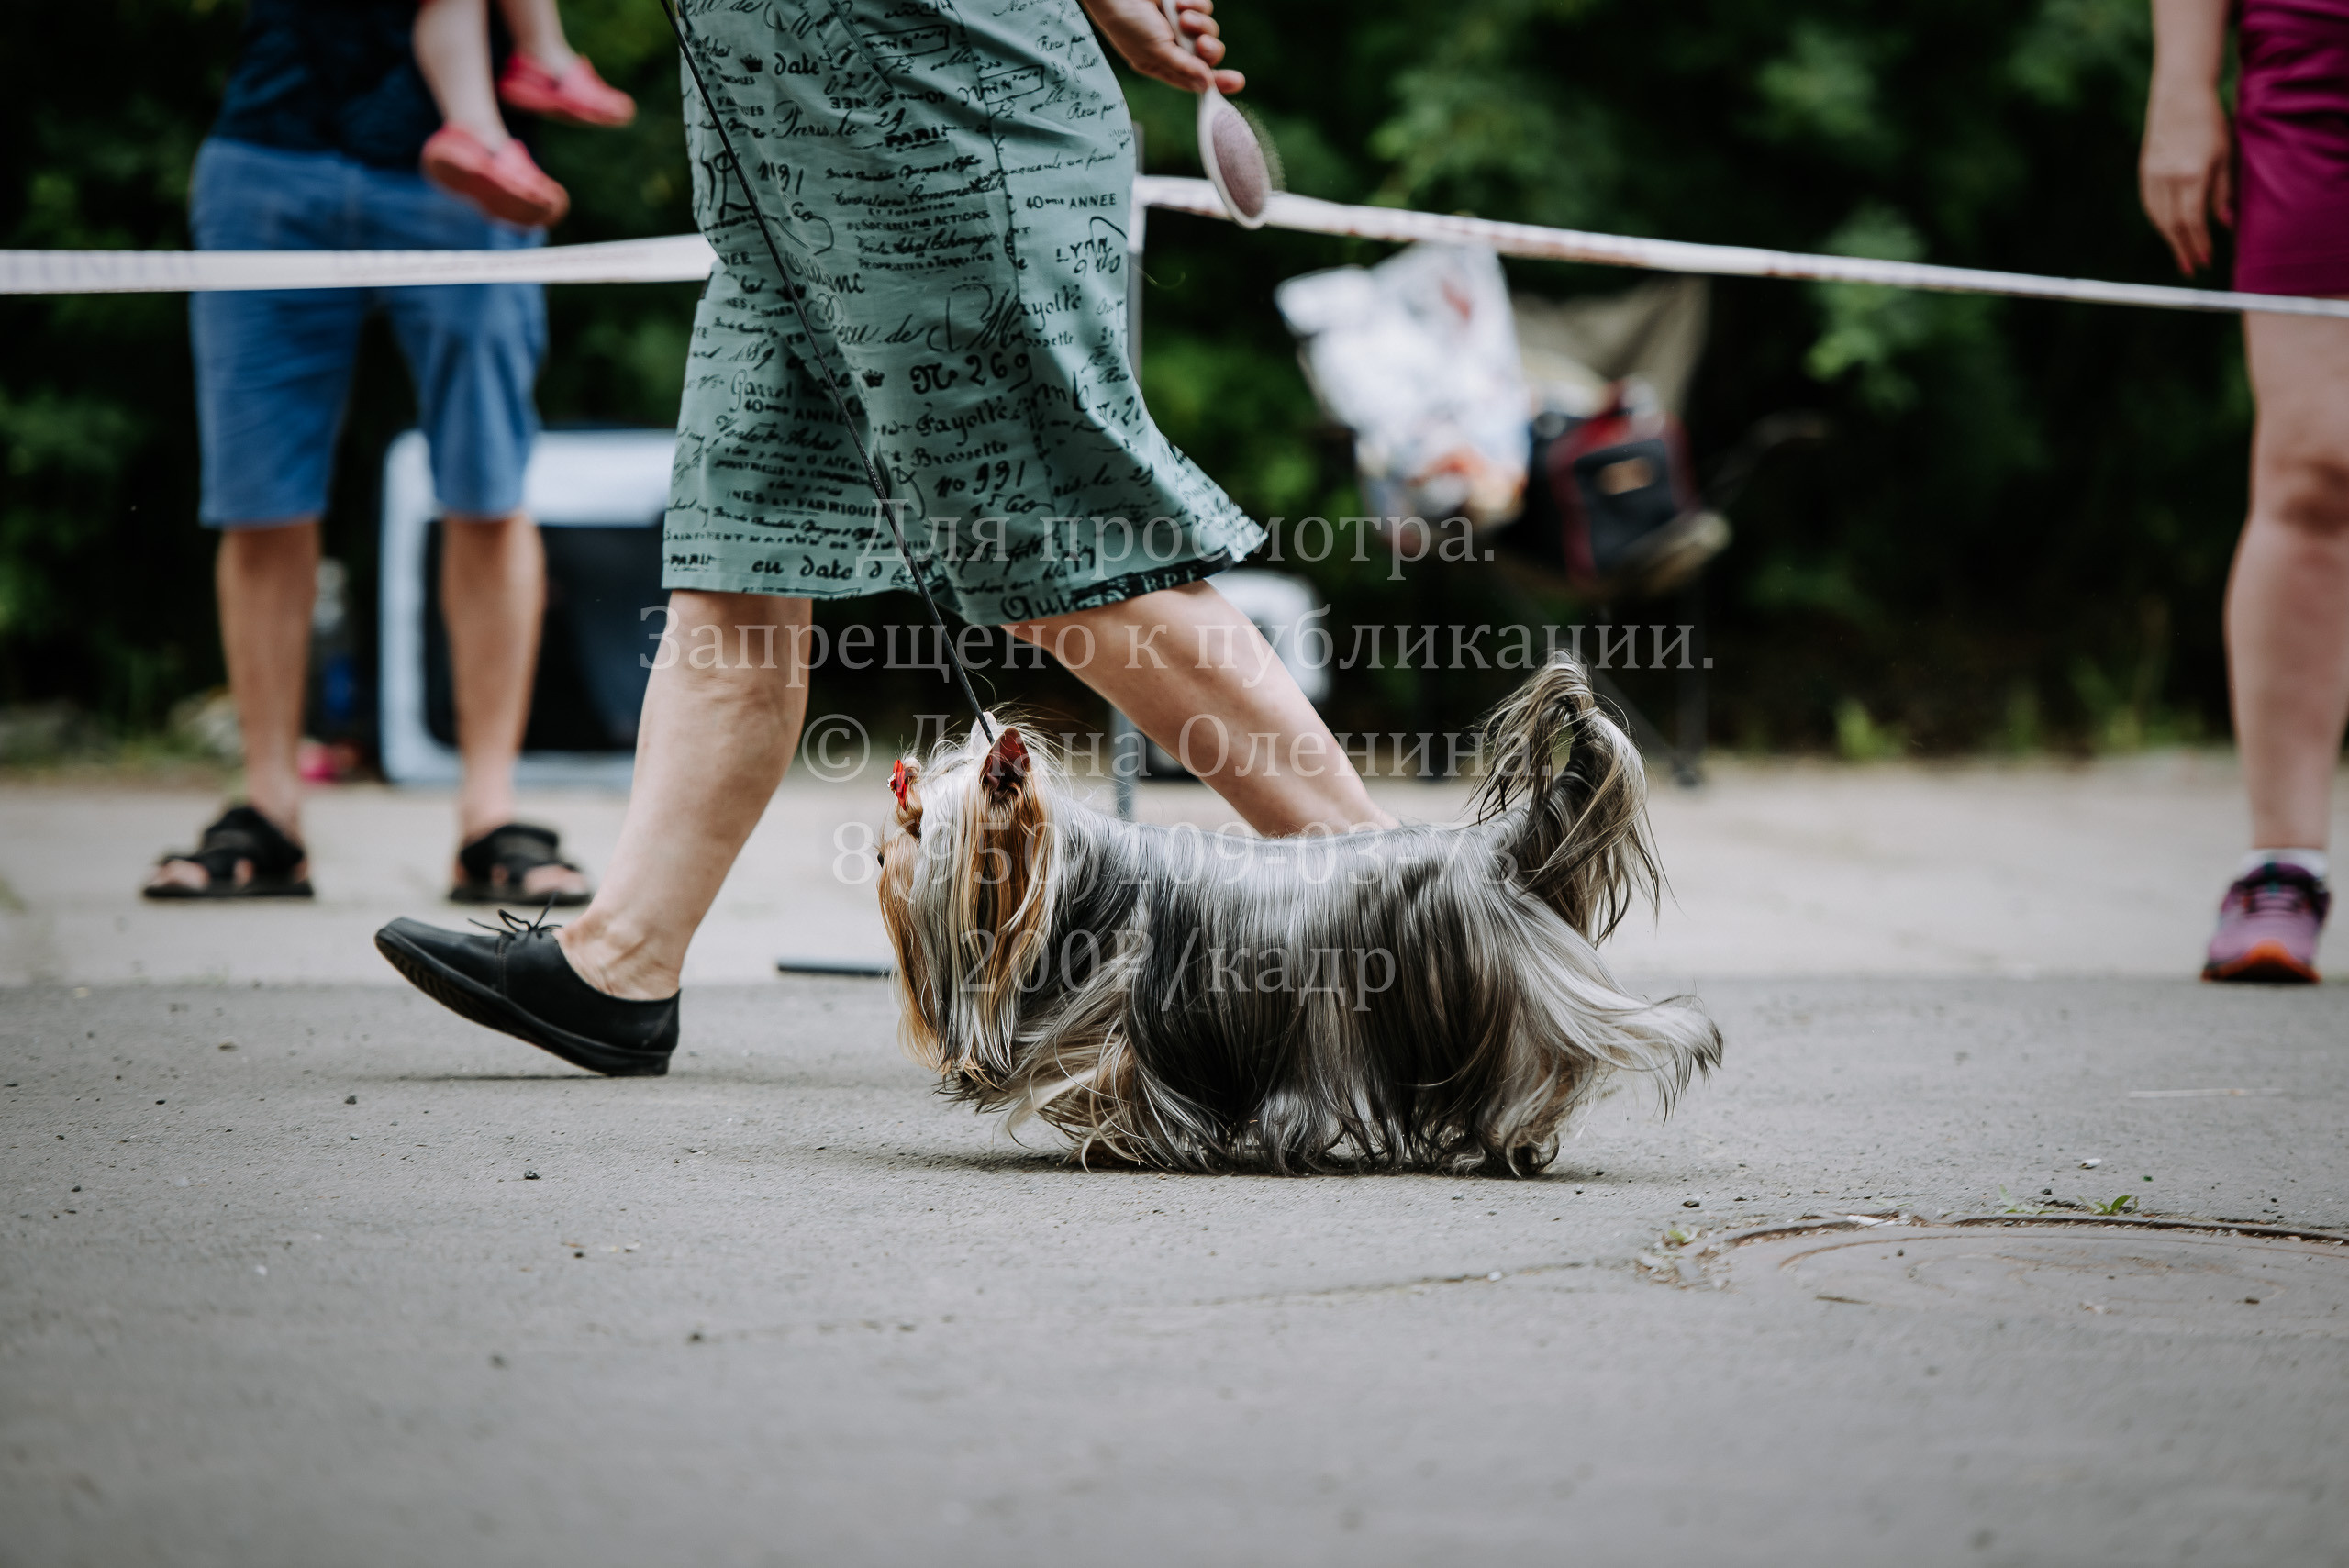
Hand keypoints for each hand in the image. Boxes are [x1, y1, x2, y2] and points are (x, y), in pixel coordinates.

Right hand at [1079, 0, 1243, 95]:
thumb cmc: (1128, 23)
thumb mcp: (1155, 51)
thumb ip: (1183, 68)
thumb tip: (1207, 85)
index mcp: (1165, 66)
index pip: (1197, 80)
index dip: (1218, 82)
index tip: (1237, 81)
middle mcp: (1176, 48)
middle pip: (1210, 56)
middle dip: (1210, 50)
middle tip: (1202, 44)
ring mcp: (1181, 26)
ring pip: (1210, 30)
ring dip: (1200, 23)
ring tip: (1182, 17)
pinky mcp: (1184, 5)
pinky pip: (1205, 7)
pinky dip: (1195, 4)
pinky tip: (1177, 2)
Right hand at [2139, 84, 2232, 274]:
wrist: (2179, 95)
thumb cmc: (2209, 122)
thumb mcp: (2224, 155)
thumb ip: (2222, 191)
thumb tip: (2224, 224)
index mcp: (2191, 175)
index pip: (2193, 220)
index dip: (2198, 243)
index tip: (2206, 261)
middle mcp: (2168, 178)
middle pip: (2172, 225)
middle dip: (2183, 248)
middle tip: (2192, 267)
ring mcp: (2152, 175)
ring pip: (2158, 218)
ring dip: (2170, 238)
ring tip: (2182, 252)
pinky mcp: (2144, 170)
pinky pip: (2150, 204)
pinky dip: (2159, 221)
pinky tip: (2168, 229)